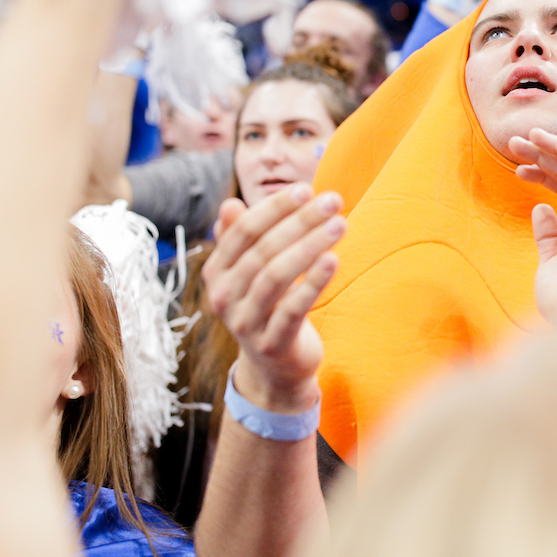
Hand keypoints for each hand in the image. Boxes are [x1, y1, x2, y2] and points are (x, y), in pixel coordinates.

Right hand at [201, 185, 345, 412]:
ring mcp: (245, 323)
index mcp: (216, 272)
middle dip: (299, 221)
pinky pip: (292, 309)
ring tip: (340, 225)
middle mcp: (223, 297)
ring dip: (310, 246)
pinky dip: (313, 283)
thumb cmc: (268, 306)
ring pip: (275, 277)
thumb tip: (230, 204)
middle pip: (262, 251)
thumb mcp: (252, 273)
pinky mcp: (271, 344)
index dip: (274, 208)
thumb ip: (242, 240)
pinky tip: (334, 260)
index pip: (243, 231)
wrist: (275, 367)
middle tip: (333, 201)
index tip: (307, 189)